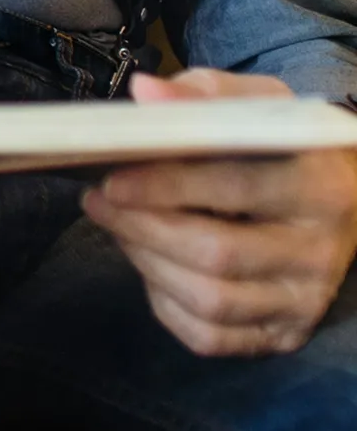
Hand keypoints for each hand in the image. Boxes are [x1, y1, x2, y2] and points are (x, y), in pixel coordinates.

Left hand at [83, 68, 356, 356]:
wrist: (340, 197)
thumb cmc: (282, 146)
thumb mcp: (258, 104)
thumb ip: (204, 94)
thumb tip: (145, 93)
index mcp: (320, 186)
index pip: (233, 187)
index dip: (164, 185)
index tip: (112, 178)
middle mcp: (321, 252)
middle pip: (215, 254)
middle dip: (142, 227)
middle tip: (99, 200)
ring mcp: (306, 301)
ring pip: (209, 300)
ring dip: (146, 262)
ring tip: (118, 226)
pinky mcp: (287, 334)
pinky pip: (210, 337)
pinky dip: (165, 304)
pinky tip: (151, 266)